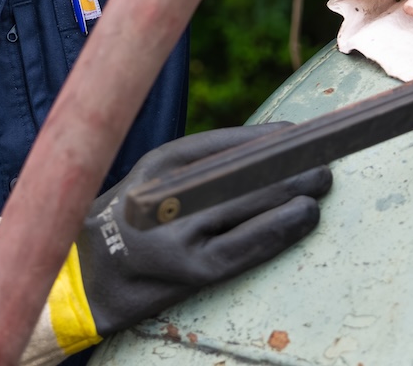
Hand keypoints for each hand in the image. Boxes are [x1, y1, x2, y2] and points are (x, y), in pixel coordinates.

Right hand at [76, 123, 330, 335]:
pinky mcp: (191, 272)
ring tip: (320, 185)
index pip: (221, 144)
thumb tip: (275, 145)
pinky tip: (303, 217)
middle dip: (287, 166)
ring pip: (246, 206)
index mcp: (157, 165)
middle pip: (239, 173)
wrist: (89, 276)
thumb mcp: (156, 177)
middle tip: (323, 161)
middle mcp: (165, 195)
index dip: (266, 139)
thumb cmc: (136, 219)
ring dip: (291, 193)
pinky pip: (244, 248)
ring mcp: (177, 236)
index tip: (301, 135)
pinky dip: (278, 229)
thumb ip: (205, 162)